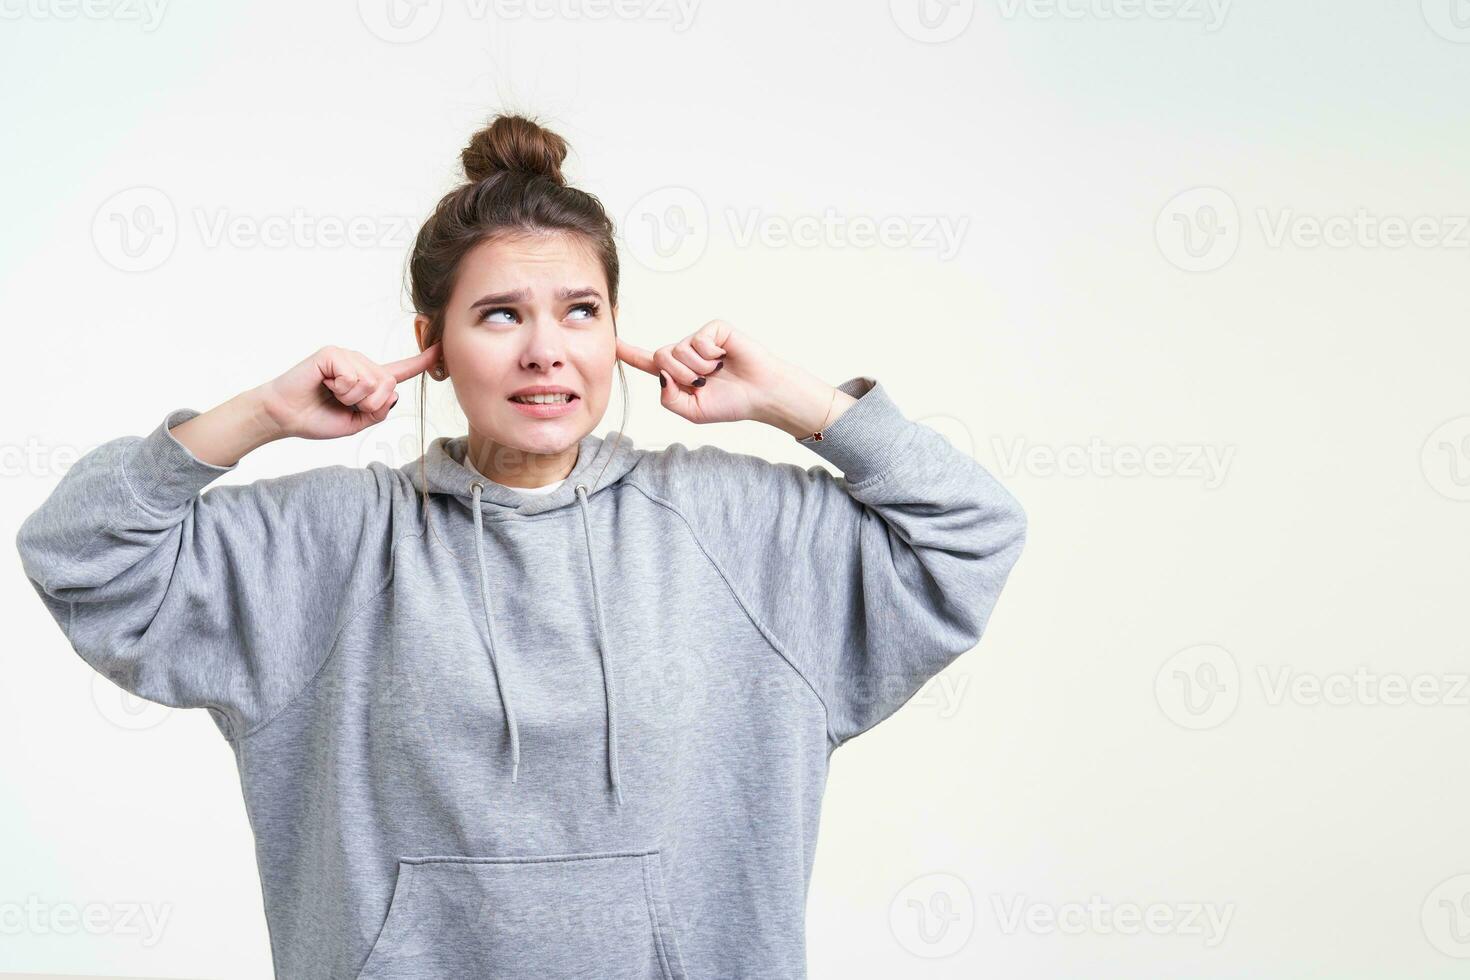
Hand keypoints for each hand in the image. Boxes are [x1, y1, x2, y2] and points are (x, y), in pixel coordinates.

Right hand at [252, 343, 440, 440]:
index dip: (421, 363)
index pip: (399, 371)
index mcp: (367, 380)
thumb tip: (393, 392)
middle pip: (388, 384)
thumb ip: (378, 411)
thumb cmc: (316, 418)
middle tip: (343, 403)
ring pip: (372, 381)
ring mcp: (347, 356)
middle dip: (369, 404)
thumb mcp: (356, 423)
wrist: (285, 417)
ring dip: (351, 398)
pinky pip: (354, 376)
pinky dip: (341, 389)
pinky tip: (324, 384)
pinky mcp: (332, 353)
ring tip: (331, 394)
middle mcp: (360, 363)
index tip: (440, 349)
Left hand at [615, 320, 787, 425]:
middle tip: (703, 382)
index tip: (612, 343)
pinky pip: (698, 341)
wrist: (762, 396)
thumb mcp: (693, 412)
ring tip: (718, 371)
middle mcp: (686, 354)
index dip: (629, 353)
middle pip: (661, 357)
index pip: (648, 362)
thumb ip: (669, 399)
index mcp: (679, 374)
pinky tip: (725, 358)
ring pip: (678, 350)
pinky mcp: (715, 330)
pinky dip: (711, 355)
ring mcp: (700, 341)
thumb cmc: (732, 403)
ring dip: (698, 368)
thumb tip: (662, 375)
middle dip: (681, 375)